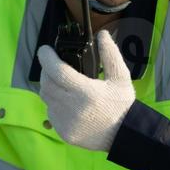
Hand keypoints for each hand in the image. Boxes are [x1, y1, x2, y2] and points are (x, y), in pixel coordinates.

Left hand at [36, 30, 136, 151]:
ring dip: (50, 87)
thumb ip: (110, 55)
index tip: (45, 49)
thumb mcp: (120, 77)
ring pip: (46, 98)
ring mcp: (66, 122)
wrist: (124, 135)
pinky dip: (54, 104)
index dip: (47, 57)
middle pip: (47, 84)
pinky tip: (67, 101)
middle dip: (47, 71)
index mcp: (86, 92)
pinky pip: (51, 113)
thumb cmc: (122, 104)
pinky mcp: (63, 132)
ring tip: (61, 82)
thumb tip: (102, 34)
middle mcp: (73, 108)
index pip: (57, 70)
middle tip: (54, 65)